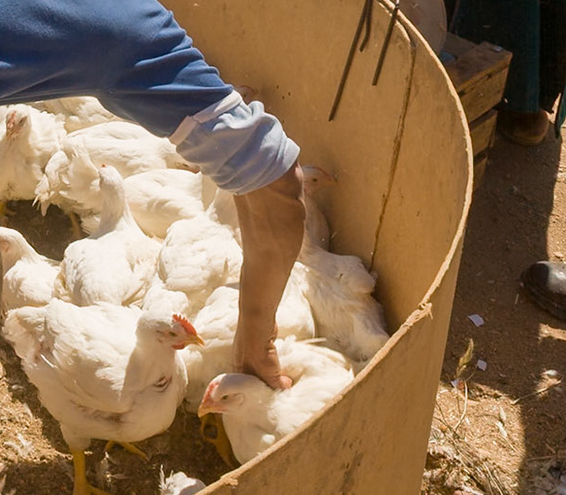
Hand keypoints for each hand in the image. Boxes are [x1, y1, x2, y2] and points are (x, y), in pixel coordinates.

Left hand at [232, 168, 304, 390]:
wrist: (265, 191)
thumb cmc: (278, 196)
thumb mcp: (290, 207)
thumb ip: (303, 192)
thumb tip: (316, 175)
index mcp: (260, 275)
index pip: (257, 315)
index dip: (262, 338)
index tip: (269, 357)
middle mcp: (254, 289)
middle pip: (248, 335)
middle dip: (254, 362)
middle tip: (264, 386)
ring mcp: (254, 296)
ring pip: (250, 343)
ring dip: (258, 370)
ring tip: (270, 391)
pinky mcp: (258, 299)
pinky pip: (259, 339)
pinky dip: (265, 365)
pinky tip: (273, 382)